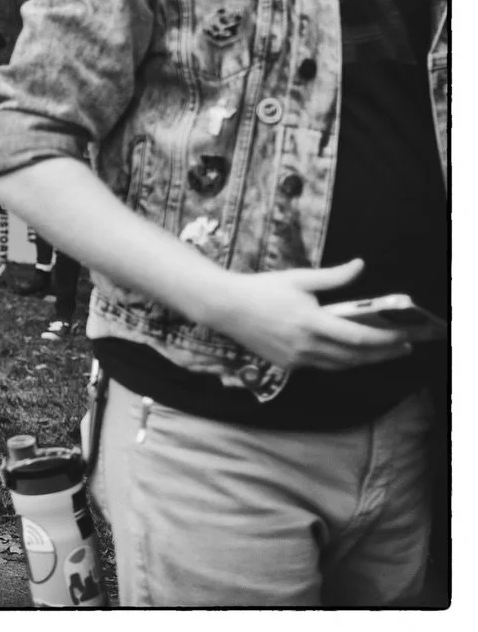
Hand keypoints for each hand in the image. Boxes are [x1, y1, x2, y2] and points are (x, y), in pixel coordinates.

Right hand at [206, 258, 411, 372]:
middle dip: (383, 353)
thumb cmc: (262, 289)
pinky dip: (342, 361)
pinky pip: (323, 366)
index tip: (403, 335)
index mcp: (310, 322)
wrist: (226, 308)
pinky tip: (352, 353)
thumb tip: (360, 266)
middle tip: (404, 346)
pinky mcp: (288, 365)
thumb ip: (333, 277)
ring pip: (341, 365)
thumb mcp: (298, 277)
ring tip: (384, 352)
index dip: (385, 339)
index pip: (357, 337)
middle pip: (355, 357)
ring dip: (365, 360)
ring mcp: (296, 359)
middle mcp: (305, 345)